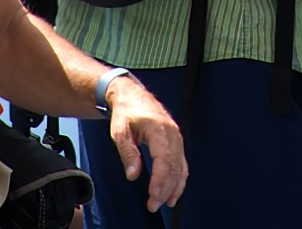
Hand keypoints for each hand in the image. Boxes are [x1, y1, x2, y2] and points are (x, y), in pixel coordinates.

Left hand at [106, 74, 187, 213]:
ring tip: (164, 203)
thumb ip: (128, 152)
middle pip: (174, 165)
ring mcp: (176, 136)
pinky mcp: (176, 141)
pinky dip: (179, 179)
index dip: (160, 179)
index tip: (153, 195)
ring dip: (174, 187)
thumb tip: (133, 174)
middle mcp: (171, 132)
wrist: (132, 96)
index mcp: (158, 127)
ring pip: (180, 166)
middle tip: (153, 205)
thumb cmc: (126, 112)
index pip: (163, 158)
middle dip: (165, 188)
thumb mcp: (120, 131)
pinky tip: (174, 192)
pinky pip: (182, 162)